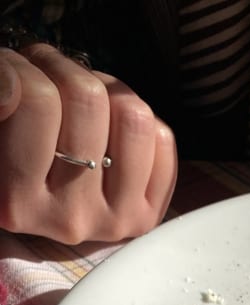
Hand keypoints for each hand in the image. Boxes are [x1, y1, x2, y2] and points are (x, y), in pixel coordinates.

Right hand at [0, 44, 176, 244]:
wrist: (43, 203)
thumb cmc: (9, 153)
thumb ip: (1, 98)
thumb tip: (13, 83)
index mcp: (15, 200)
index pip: (37, 101)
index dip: (27, 67)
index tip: (20, 71)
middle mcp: (68, 217)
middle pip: (87, 99)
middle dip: (66, 70)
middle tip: (51, 76)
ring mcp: (114, 220)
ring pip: (133, 116)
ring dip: (107, 91)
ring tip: (82, 100)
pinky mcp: (146, 215)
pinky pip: (162, 141)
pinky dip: (138, 120)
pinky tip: (111, 129)